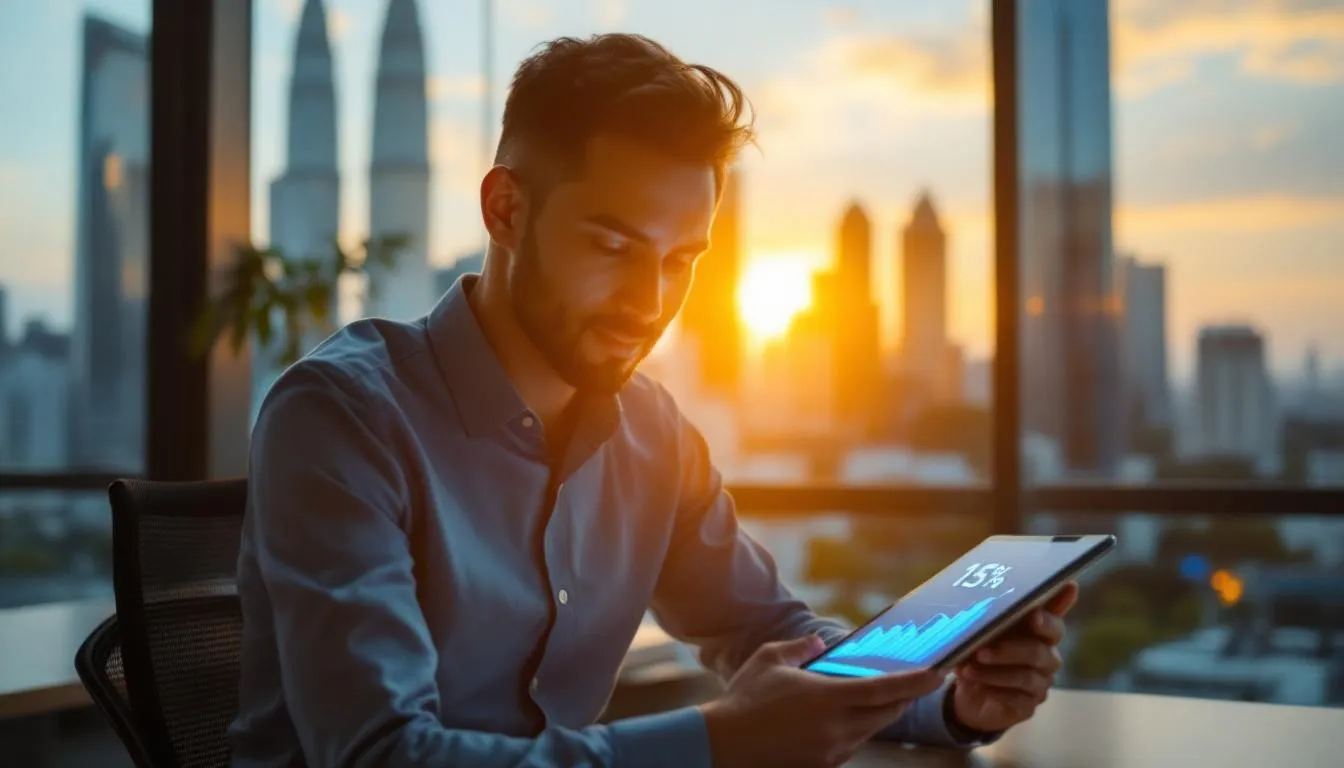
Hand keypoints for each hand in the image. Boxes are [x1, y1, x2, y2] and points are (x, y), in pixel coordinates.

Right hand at [700, 634, 943, 767]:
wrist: (724, 743)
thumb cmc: (745, 699)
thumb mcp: (771, 659)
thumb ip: (801, 648)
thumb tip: (820, 647)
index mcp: (827, 697)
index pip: (883, 689)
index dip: (914, 683)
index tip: (937, 675)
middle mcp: (835, 726)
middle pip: (887, 714)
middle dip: (902, 699)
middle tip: (911, 685)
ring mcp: (831, 750)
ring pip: (870, 730)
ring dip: (875, 714)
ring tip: (868, 698)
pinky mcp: (823, 764)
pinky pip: (851, 744)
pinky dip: (854, 729)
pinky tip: (837, 718)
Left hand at [950, 581, 1077, 734]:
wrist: (972, 693)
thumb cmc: (982, 652)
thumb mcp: (979, 632)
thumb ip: (985, 617)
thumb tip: (972, 605)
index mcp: (1040, 632)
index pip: (1053, 623)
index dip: (1050, 618)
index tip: (1035, 614)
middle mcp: (1047, 656)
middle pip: (1040, 651)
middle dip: (1012, 649)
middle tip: (983, 649)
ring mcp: (1040, 683)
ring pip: (1025, 676)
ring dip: (994, 672)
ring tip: (969, 668)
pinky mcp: (1028, 705)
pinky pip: (1016, 699)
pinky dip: (993, 691)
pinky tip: (976, 686)